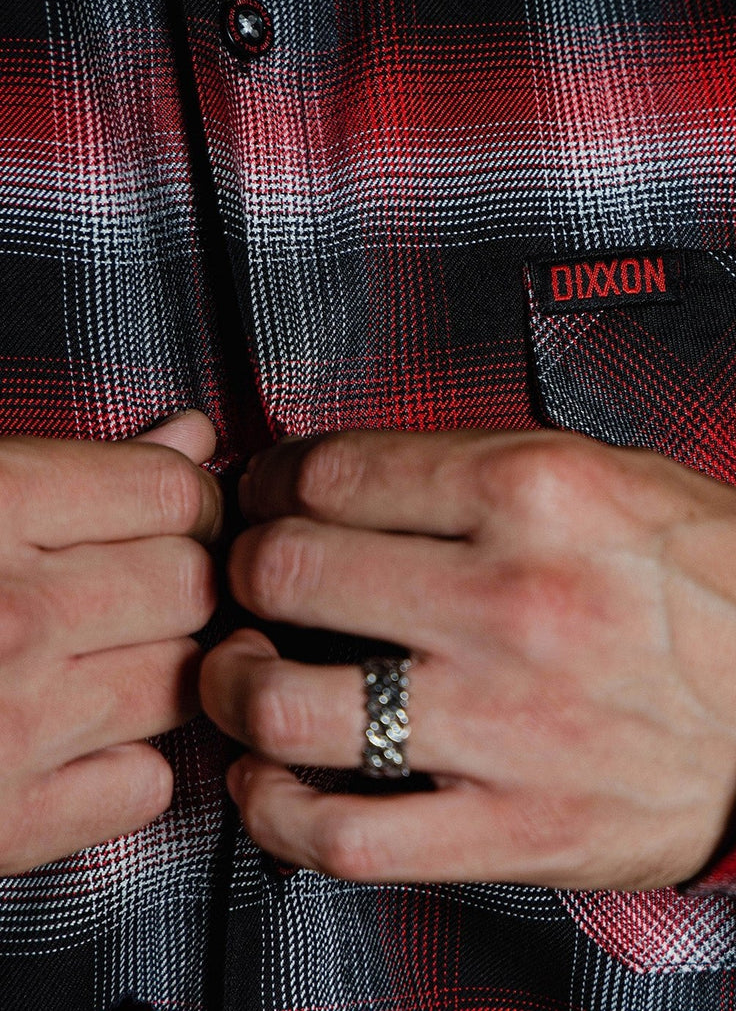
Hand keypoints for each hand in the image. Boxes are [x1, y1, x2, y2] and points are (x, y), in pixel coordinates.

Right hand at [0, 411, 221, 873]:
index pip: (173, 492)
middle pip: (191, 584)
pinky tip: (75, 737)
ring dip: (158, 667)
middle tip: (138, 587)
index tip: (174, 515)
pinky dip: (126, 764)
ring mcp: (11, 726)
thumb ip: (73, 464)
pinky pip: (145, 783)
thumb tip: (191, 432)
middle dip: (179, 580)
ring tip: (100, 656)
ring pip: (181, 680)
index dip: (187, 498)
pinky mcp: (4, 827)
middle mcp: (10, 617)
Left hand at [200, 430, 735, 887]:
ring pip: (285, 706)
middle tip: (247, 578)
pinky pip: (339, 835)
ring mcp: (505, 722)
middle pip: (287, 572)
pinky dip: (274, 810)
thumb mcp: (616, 473)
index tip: (269, 497)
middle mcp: (510, 598)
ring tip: (238, 675)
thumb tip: (354, 478)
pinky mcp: (513, 828)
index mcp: (537, 490)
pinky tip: (270, 780)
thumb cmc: (716, 579)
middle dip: (240, 570)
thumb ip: (484, 467)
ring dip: (231, 688)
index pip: (333, 472)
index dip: (273, 481)